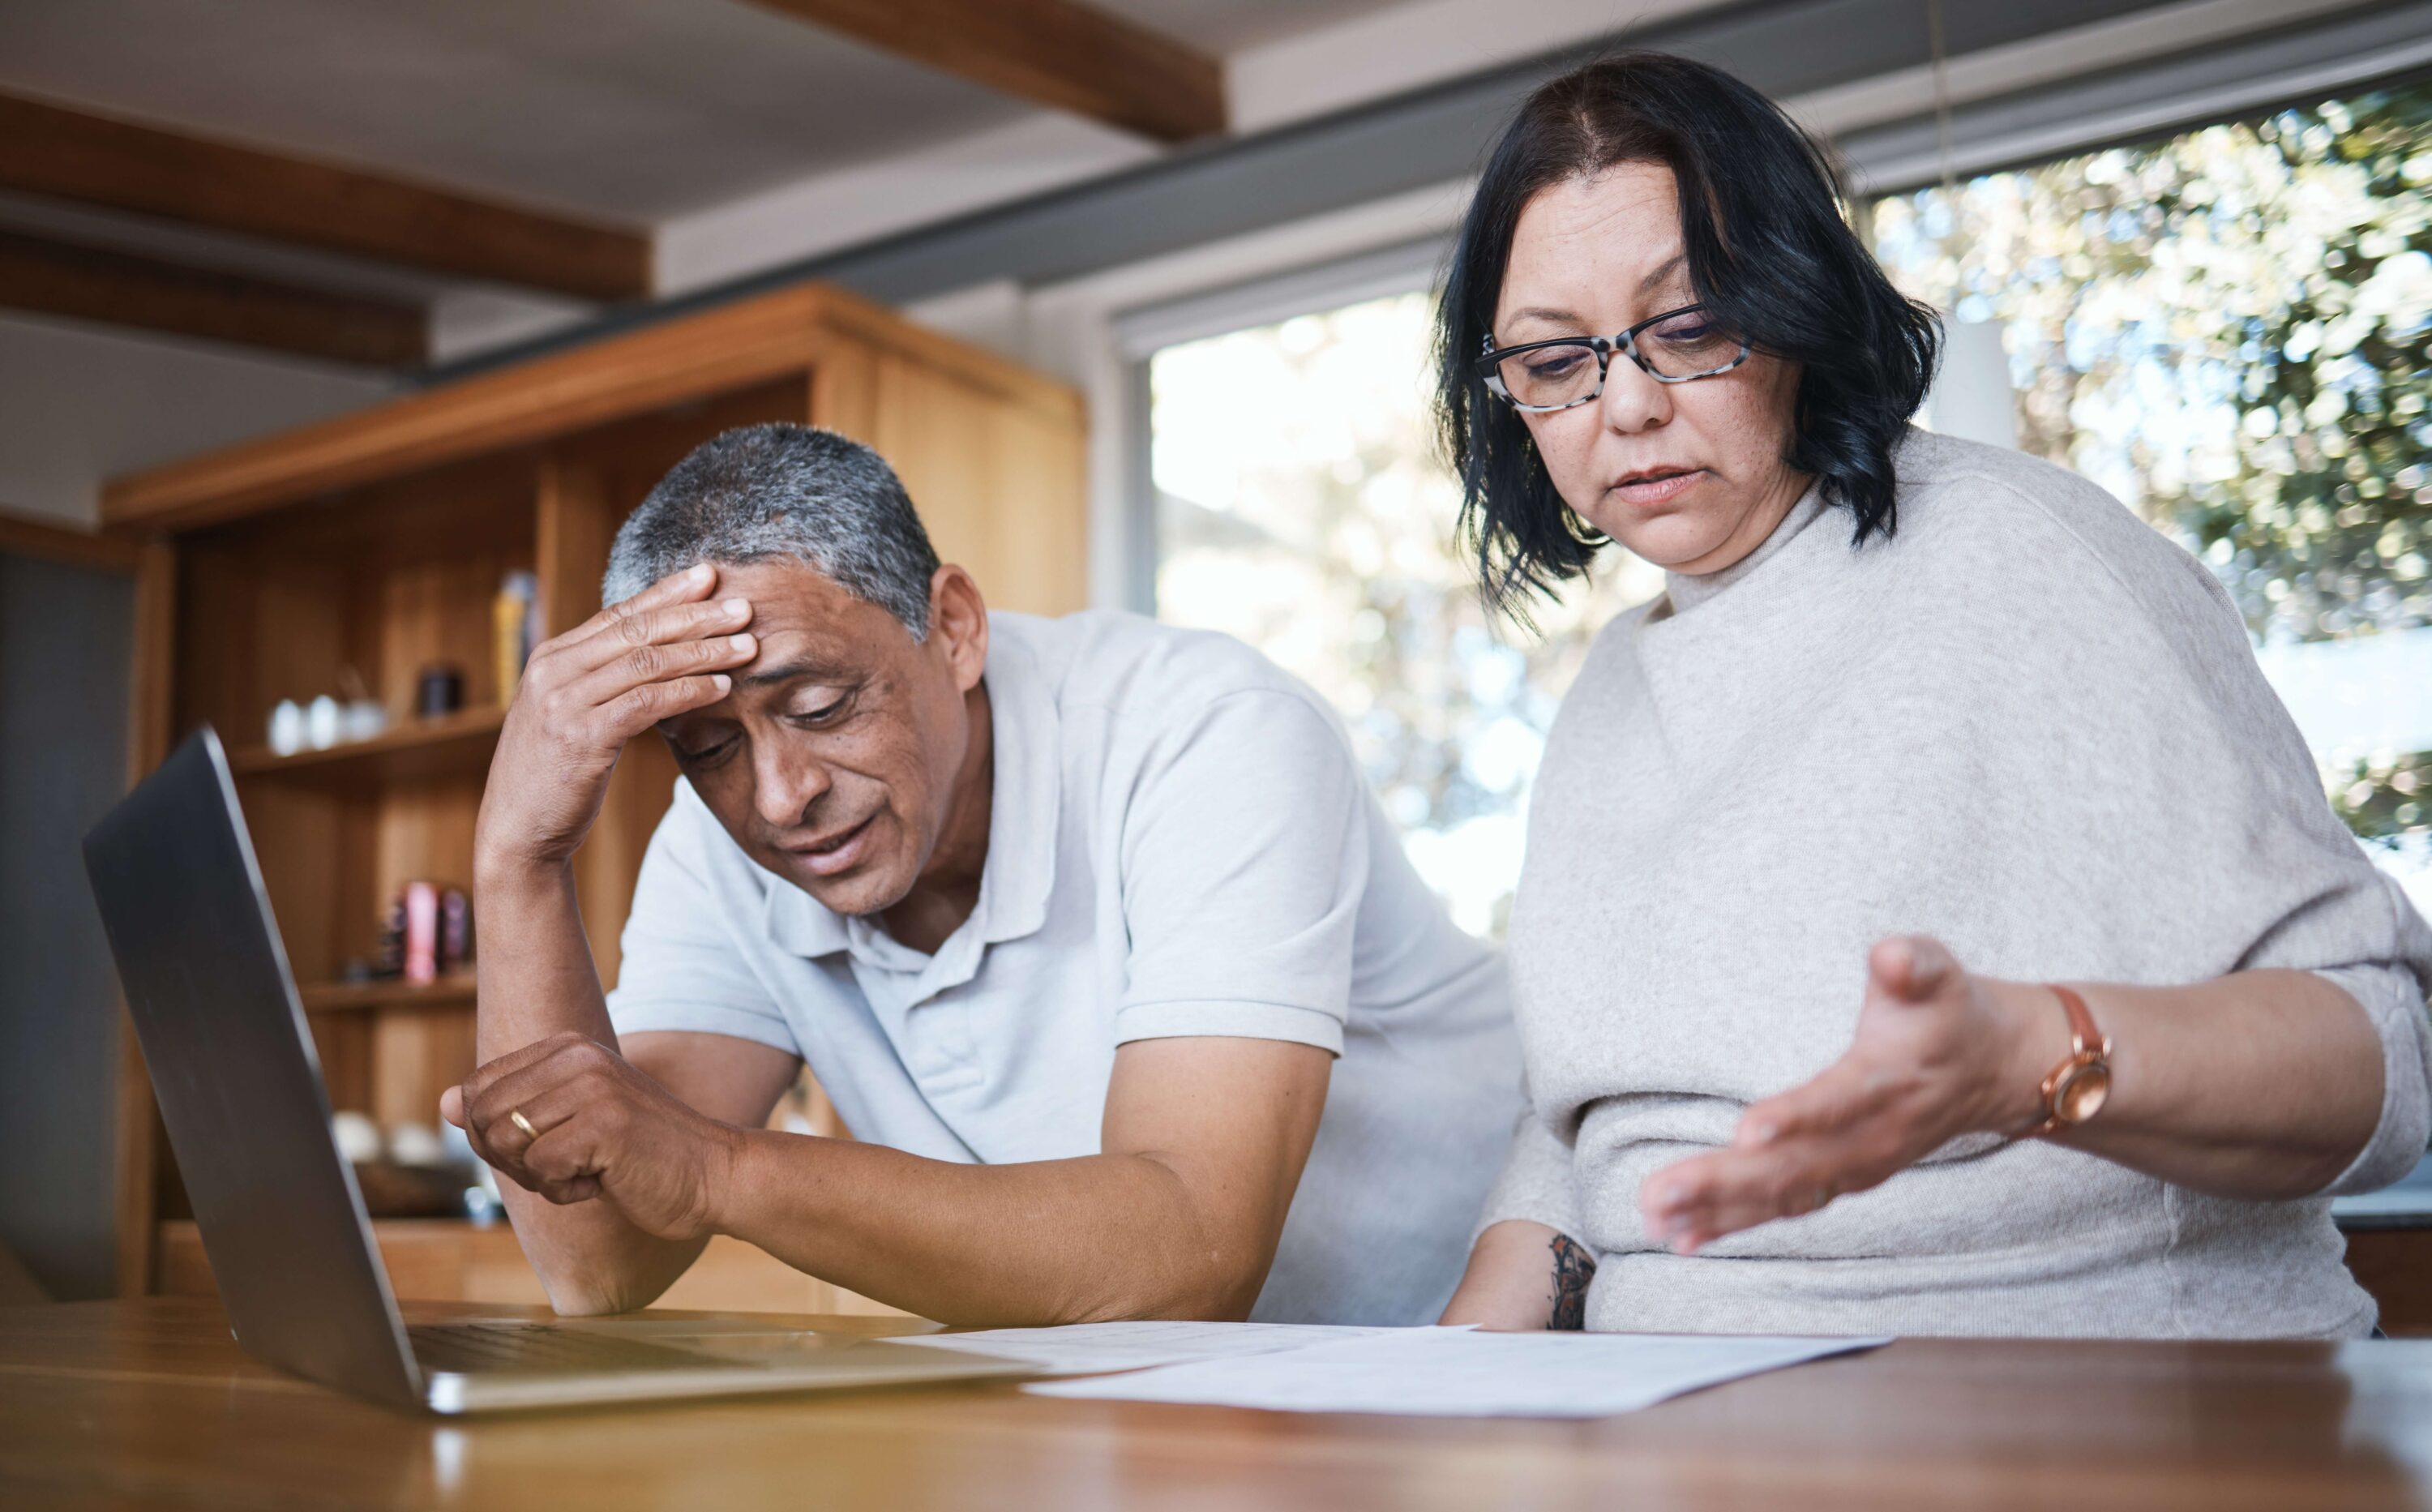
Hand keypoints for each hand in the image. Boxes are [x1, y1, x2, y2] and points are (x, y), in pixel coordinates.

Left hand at [440, 1032, 744, 1241]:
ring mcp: (592, 1085)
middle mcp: (577, 1056)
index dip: (495, 1136)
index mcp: (567, 1046)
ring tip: (585, 1172)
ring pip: (506, 1143)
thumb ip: (510, 1111)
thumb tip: (445, 1103)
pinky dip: (565, 1192)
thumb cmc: (641, 1156)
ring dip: (538, 1177)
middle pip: (483, 1118)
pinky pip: (540, 1169)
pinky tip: (603, 1182)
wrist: (714, 1175)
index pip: (478, 1088)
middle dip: (511, 1160)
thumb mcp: (569, 1124)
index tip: (545, 1150)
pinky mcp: (605, 1123)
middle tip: (563, 1168)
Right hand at [475, 563, 755, 876]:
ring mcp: (564, 703)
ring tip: (746, 647)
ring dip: (703, 652)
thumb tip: (658, 655)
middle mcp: (554, 672)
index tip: (709, 577)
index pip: (618, 614)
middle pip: (637, 630)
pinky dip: (688, 691)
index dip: (666, 593)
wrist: (517, 831)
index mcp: (551, 659)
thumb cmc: (554, 775)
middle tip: (743, 608)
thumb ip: (602, 681)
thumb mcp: (571, 715)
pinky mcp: (582, 737)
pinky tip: (721, 688)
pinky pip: (646, 702)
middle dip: (696, 615)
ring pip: (647, 662)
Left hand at [1639, 936, 2052, 1253]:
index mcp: (1887, 1082)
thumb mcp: (1940, 973)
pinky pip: (1785, 1207)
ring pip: (1783, 1195)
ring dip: (1718, 1210)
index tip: (1746, 1133)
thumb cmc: (1951, 1011)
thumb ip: (1913, 963)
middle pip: (1794, 1166)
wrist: (1997, 1069)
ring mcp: (1857, 1167)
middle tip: (1658, 1194)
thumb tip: (1890, 954)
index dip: (1794, 1118)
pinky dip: (1733, 1223)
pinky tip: (1681, 1238)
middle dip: (1723, 1182)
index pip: (1837, 1103)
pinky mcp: (1843, 1179)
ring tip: (1655, 1219)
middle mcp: (1872, 1138)